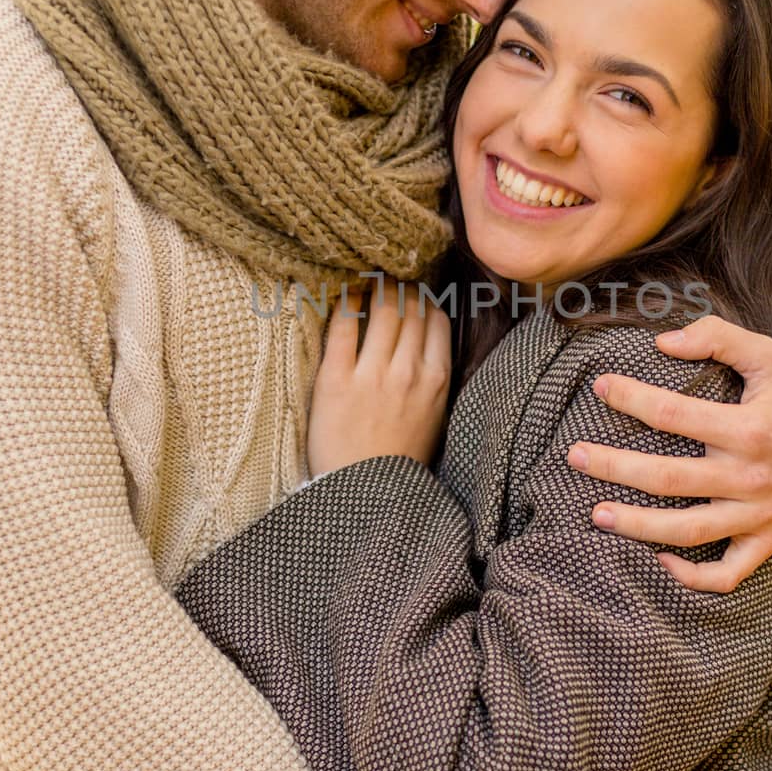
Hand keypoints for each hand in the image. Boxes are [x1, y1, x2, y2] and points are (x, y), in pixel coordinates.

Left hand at [306, 281, 451, 478]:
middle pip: (409, 308)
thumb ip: (434, 376)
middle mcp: (408, 372)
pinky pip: (342, 328)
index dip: (423, 297)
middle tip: (387, 276)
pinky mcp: (335, 381)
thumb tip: (429, 335)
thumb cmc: (400, 457)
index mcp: (436, 380)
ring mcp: (372, 375)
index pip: (436, 318)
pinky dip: (345, 303)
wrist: (365, 494)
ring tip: (367, 280)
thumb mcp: (435, 415)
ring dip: (376, 288)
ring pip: (381, 310)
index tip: (412, 290)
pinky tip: (343, 294)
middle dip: (399, 286)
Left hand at [572, 315, 771, 592]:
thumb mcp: (770, 356)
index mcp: (747, 428)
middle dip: (615, 468)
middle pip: (668, 478)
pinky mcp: (767, 541)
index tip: (600, 386)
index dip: (630, 398)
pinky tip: (660, 562)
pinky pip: (728, 573)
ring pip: (688, 530)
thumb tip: (663, 341)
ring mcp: (757, 515)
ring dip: (639, 526)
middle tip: (574, 457)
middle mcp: (748, 476)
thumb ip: (718, 339)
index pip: (673, 415)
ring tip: (597, 514)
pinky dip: (694, 577)